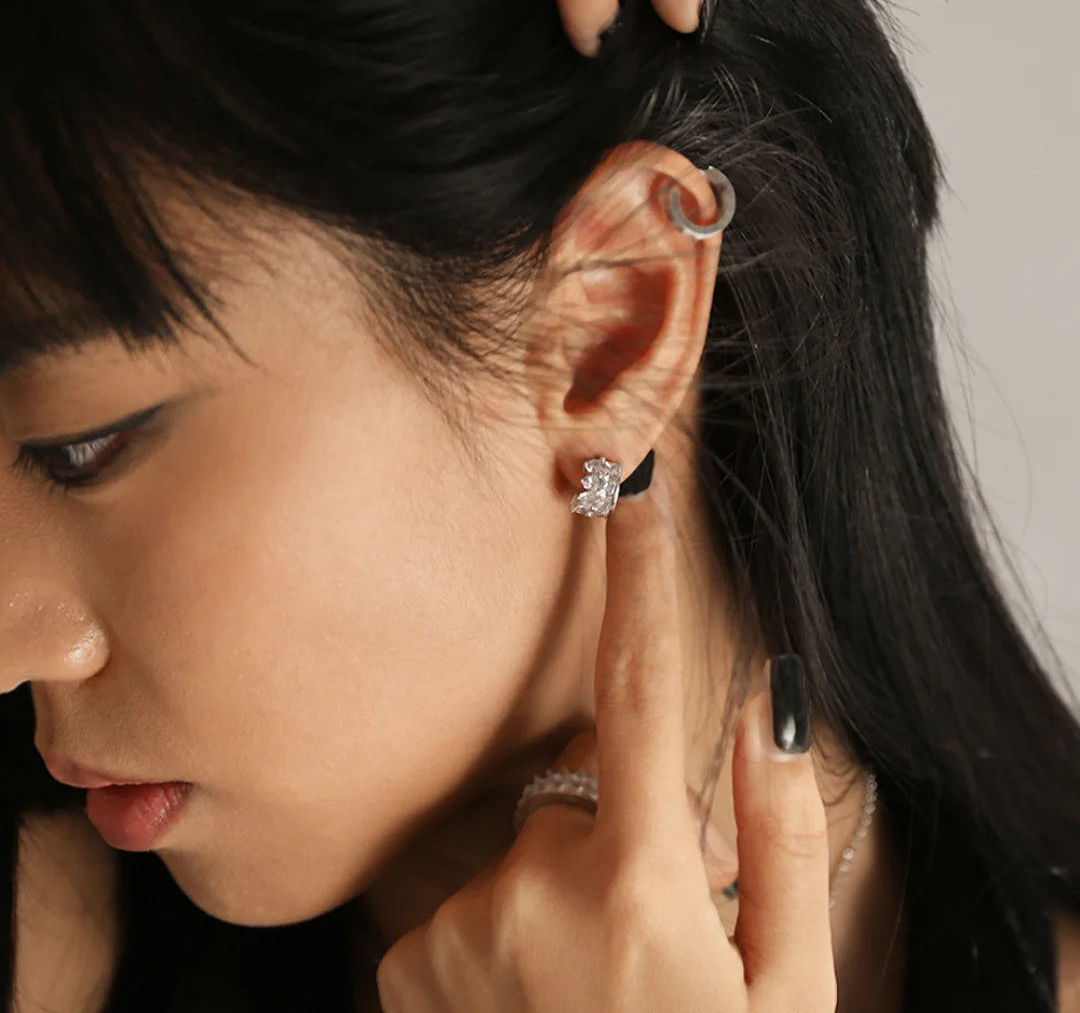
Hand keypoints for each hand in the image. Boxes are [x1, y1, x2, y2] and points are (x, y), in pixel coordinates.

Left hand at [376, 462, 838, 1011]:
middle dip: (611, 828)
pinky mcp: (405, 968)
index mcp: (641, 884)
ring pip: (521, 851)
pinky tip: (532, 1006)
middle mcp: (531, 891)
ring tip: (588, 990)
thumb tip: (763, 711)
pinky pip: (463, 908)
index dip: (640, 577)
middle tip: (645, 932)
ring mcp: (457, 933)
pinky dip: (497, 938)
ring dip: (556, 892)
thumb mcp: (791, 987)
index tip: (629, 488)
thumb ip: (777, 839)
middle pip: (578, 788)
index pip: (643, 688)